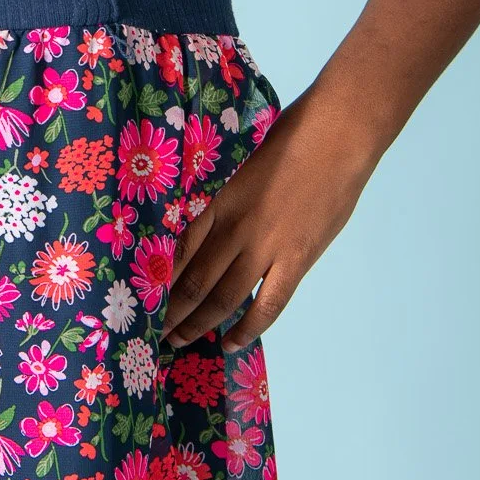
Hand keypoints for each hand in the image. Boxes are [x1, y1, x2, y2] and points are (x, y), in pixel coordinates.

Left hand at [162, 91, 370, 350]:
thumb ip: (221, 192)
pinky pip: (268, 305)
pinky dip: (249, 329)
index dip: (155, 277)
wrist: (339, 135)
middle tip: (151, 332)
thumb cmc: (291, 137)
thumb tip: (199, 213)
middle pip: (192, 280)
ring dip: (199, 324)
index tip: (139, 295)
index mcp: (217, 200)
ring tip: (179, 342)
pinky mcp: (297, 260)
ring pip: (223, 298)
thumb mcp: (241, 160)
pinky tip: (232, 344)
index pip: (176, 248)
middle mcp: (235, 228)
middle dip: (169, 311)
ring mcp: (267, 247)